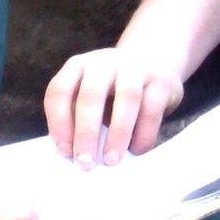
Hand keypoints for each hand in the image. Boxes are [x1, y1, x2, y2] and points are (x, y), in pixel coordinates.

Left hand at [43, 47, 183, 168]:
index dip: (59, 123)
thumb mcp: (89, 94)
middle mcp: (103, 62)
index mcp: (77, 66)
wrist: (153, 58)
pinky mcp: (160, 80)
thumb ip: (78, 117)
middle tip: (86, 161)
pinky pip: (152, 109)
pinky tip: (137, 150)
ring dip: (118, 133)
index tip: (65, 152)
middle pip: (91, 95)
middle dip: (86, 132)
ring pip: (126, 98)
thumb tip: (71, 154)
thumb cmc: (112, 87)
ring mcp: (133, 68)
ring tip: (112, 160)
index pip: (59, 91)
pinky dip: (144, 133)